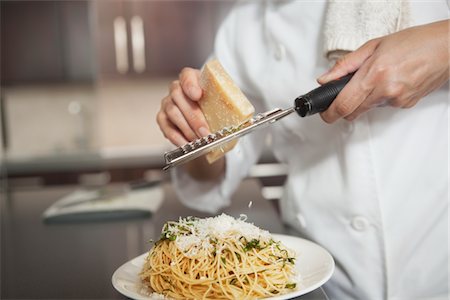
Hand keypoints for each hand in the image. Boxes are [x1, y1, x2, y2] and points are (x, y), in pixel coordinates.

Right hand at [156, 67, 224, 179]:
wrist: (206, 121)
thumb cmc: (214, 108)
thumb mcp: (224, 103)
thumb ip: (229, 104)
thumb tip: (245, 118)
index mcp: (193, 79)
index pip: (187, 76)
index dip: (190, 84)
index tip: (197, 95)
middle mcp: (177, 89)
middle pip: (179, 97)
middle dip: (194, 117)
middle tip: (205, 132)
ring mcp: (167, 103)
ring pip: (173, 113)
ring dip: (187, 129)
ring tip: (200, 140)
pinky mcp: (162, 118)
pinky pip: (166, 128)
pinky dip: (177, 137)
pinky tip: (187, 144)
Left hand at [318, 20, 448, 122]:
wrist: (446, 48)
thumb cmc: (413, 42)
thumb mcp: (373, 46)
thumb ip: (345, 65)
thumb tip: (325, 79)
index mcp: (374, 74)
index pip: (343, 105)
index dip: (329, 113)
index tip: (324, 113)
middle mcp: (385, 91)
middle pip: (352, 113)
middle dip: (344, 107)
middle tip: (345, 94)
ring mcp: (397, 100)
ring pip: (368, 109)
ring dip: (365, 99)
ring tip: (377, 78)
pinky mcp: (406, 105)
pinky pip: (384, 106)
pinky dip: (381, 97)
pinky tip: (391, 82)